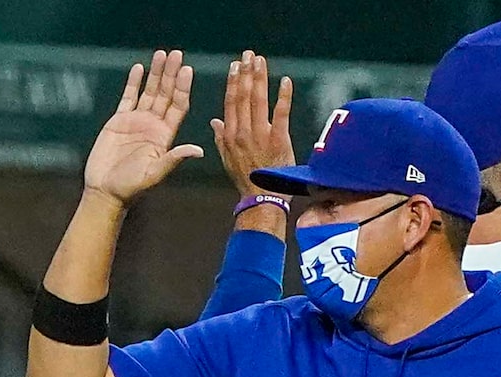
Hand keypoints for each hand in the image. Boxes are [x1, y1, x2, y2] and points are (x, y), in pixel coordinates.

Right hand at [84, 51, 202, 204]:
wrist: (105, 191)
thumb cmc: (130, 187)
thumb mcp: (154, 174)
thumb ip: (174, 159)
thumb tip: (197, 151)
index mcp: (165, 135)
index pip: (178, 105)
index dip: (182, 87)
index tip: (186, 70)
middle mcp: (153, 124)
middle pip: (165, 93)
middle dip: (170, 74)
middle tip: (176, 54)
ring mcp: (136, 121)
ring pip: (149, 92)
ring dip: (155, 73)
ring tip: (161, 54)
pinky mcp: (118, 121)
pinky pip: (128, 98)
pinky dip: (133, 83)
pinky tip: (139, 68)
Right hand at [210, 53, 295, 199]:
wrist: (260, 197)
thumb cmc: (245, 179)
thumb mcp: (227, 159)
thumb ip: (221, 138)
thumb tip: (214, 121)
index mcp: (229, 136)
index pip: (230, 103)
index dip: (233, 82)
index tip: (236, 65)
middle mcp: (242, 132)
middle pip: (243, 96)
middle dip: (246, 73)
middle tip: (249, 55)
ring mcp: (260, 134)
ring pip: (258, 100)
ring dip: (260, 78)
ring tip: (261, 61)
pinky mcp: (278, 138)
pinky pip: (281, 113)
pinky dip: (283, 96)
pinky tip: (285, 81)